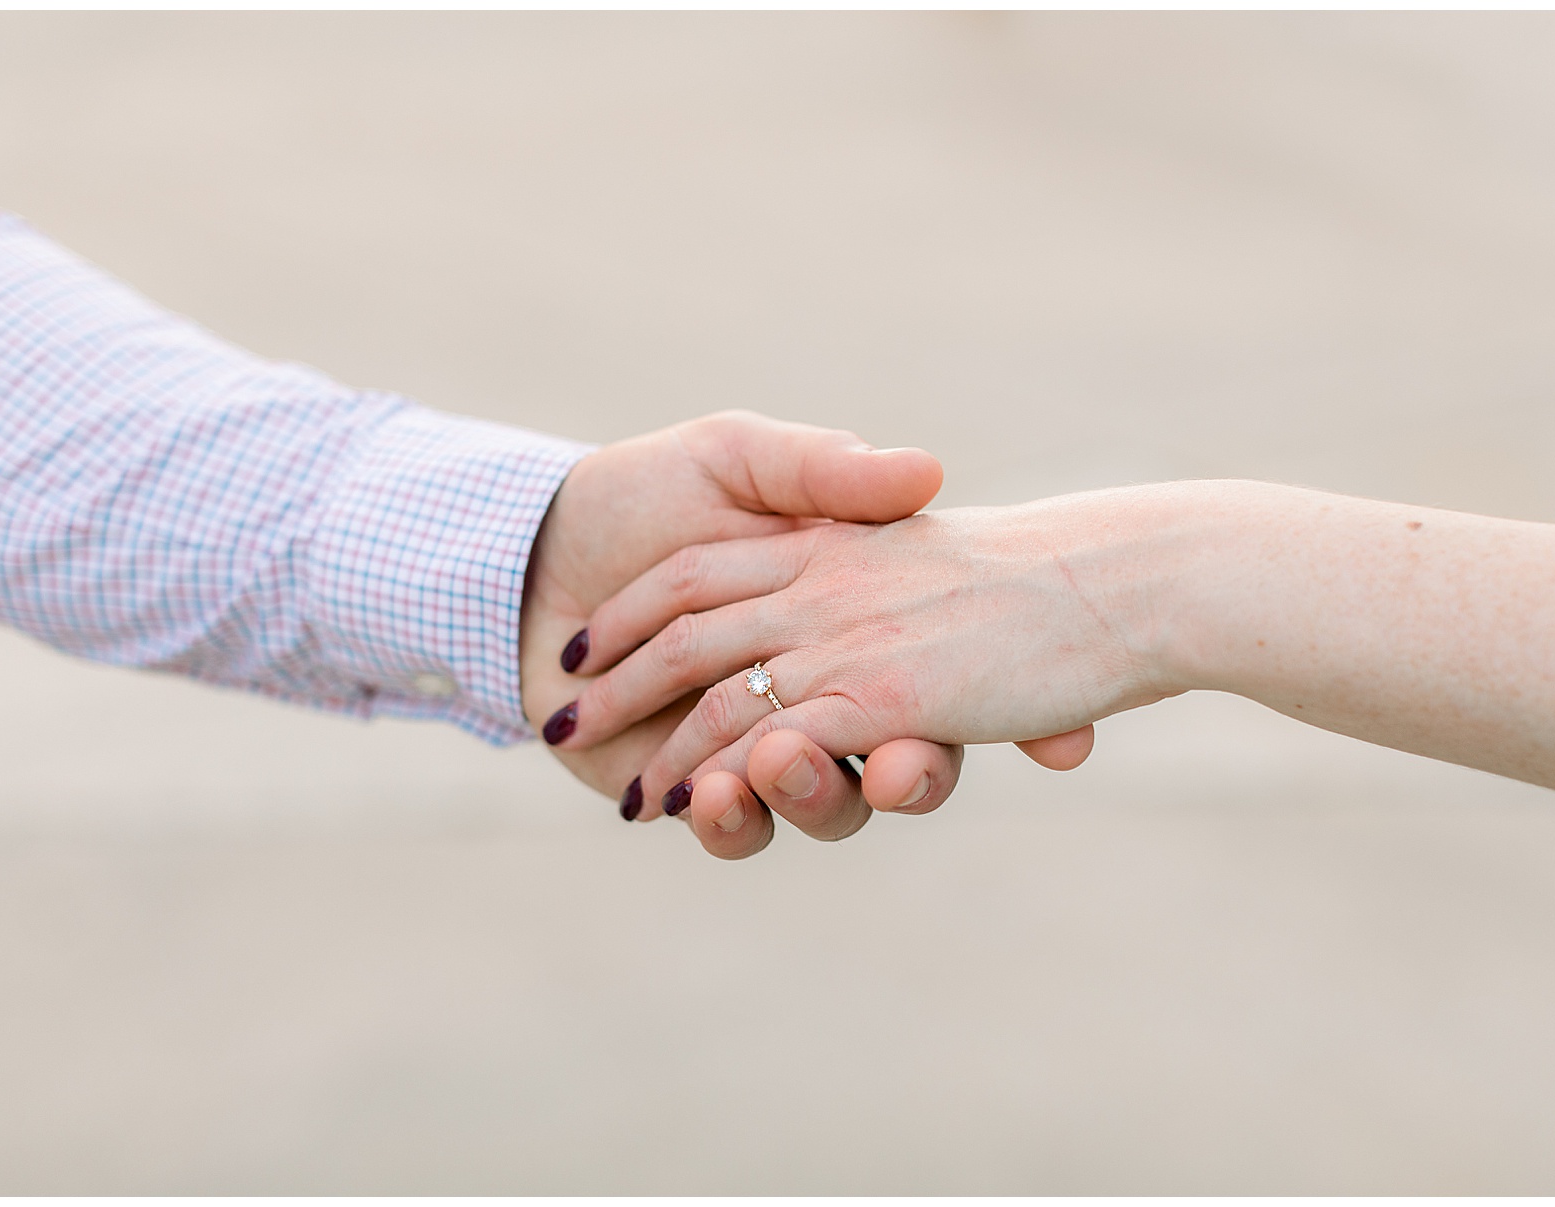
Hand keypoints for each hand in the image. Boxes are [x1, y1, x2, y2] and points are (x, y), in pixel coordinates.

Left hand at [559, 490, 1179, 839]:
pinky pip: (722, 806)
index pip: (929, 675)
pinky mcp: (689, 780)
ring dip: (790, 795)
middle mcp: (817, 682)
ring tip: (768, 775)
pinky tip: (689, 799)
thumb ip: (832, 469)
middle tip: (900, 770)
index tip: (1018, 721)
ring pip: (797, 787)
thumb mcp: (745, 457)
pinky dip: (714, 808)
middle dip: (901, 772)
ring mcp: (756, 735)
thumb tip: (925, 472)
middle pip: (878, 749)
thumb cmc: (645, 489)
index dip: (971, 682)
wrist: (536, 547)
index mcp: (849, 610)